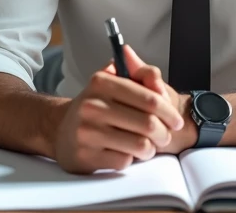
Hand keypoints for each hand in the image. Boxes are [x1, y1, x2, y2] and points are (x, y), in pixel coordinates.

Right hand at [53, 45, 184, 173]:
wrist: (59, 129)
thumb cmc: (96, 105)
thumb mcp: (115, 81)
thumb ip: (141, 74)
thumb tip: (156, 78)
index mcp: (102, 82)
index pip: (149, 98)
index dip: (169, 112)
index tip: (176, 121)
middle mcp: (92, 105)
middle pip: (148, 124)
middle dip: (163, 133)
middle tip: (165, 137)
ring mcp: (87, 132)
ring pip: (139, 145)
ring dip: (150, 149)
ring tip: (148, 147)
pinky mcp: (85, 156)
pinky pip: (124, 161)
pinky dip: (130, 159)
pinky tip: (125, 152)